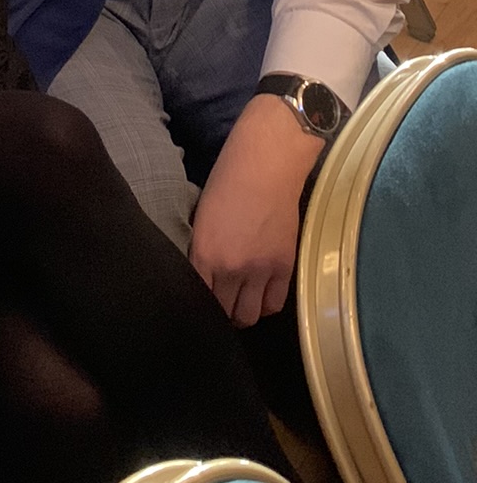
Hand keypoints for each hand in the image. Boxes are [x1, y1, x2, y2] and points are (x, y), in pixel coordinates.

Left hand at [189, 94, 323, 326]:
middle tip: (221, 304)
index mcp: (203, 253)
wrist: (265, 166)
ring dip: (243, 313)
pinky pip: (274, 304)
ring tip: (240, 303)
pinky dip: (265, 305)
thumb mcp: (201, 217)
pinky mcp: (284, 267)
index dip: (198, 303)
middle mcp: (230, 268)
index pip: (198, 297)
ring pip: (250, 315)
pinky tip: (260, 296)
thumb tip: (201, 273)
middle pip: (225, 313)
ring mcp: (259, 271)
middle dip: (220, 314)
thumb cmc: (226, 181)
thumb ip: (201, 250)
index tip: (200, 302)